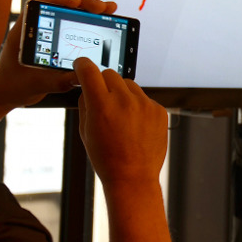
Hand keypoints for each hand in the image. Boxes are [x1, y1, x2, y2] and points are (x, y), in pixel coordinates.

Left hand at [0, 0, 117, 109]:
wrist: (7, 92)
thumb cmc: (13, 86)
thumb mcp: (36, 85)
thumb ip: (57, 81)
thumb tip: (81, 76)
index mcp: (25, 30)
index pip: (41, 4)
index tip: (75, 2)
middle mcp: (37, 26)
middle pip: (61, 5)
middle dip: (84, 3)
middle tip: (102, 7)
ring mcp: (48, 31)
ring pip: (70, 13)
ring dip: (89, 10)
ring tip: (109, 9)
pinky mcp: (57, 39)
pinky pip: (74, 24)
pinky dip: (89, 21)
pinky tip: (104, 20)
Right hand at [74, 57, 167, 187]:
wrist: (133, 177)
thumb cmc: (106, 158)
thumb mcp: (85, 132)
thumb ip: (85, 104)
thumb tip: (87, 88)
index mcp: (102, 105)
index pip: (90, 71)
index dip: (83, 65)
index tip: (82, 65)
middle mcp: (125, 101)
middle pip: (110, 74)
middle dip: (103, 83)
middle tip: (102, 99)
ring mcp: (145, 104)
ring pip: (128, 84)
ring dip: (121, 94)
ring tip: (120, 118)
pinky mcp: (158, 110)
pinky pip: (144, 98)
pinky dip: (137, 106)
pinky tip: (135, 125)